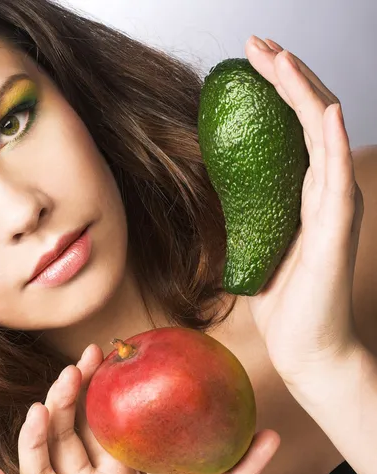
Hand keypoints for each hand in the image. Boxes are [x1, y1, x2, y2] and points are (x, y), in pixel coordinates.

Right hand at [0, 344, 279, 473]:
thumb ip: (239, 473)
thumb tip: (271, 433)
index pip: (99, 424)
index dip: (95, 388)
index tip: (100, 354)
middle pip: (66, 438)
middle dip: (64, 401)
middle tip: (74, 369)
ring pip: (42, 470)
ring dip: (33, 439)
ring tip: (39, 409)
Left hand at [243, 36, 363, 383]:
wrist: (304, 345)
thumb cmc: (282, 301)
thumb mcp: (254, 243)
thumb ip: (247, 213)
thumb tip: (218, 190)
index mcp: (302, 194)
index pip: (291, 129)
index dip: (275, 92)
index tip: (248, 65)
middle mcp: (321, 191)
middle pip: (307, 118)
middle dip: (284, 77)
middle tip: (258, 46)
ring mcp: (333, 207)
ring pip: (322, 135)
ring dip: (303, 92)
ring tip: (279, 58)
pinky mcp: (336, 230)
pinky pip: (336, 179)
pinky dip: (332, 140)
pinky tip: (325, 109)